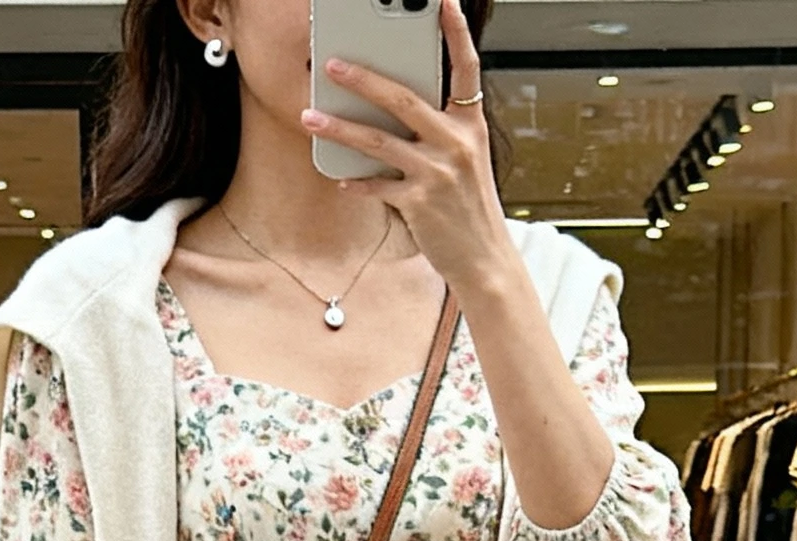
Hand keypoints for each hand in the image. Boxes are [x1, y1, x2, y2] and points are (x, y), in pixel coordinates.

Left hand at [300, 0, 514, 302]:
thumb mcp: (465, 162)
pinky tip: (340, 178)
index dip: (456, 33)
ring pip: (379, 141)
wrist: (485, 259)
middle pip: (403, 99)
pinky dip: (357, 182)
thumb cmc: (469, 210)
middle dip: (363, 79)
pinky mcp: (419, 203)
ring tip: (310, 117)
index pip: (466, 68)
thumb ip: (437, 133)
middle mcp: (456, 143)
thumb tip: (390, 114)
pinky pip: (378, 185)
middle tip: (332, 64)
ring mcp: (437, 172)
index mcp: (470, 125)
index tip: (444, 1)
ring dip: (340, 127)